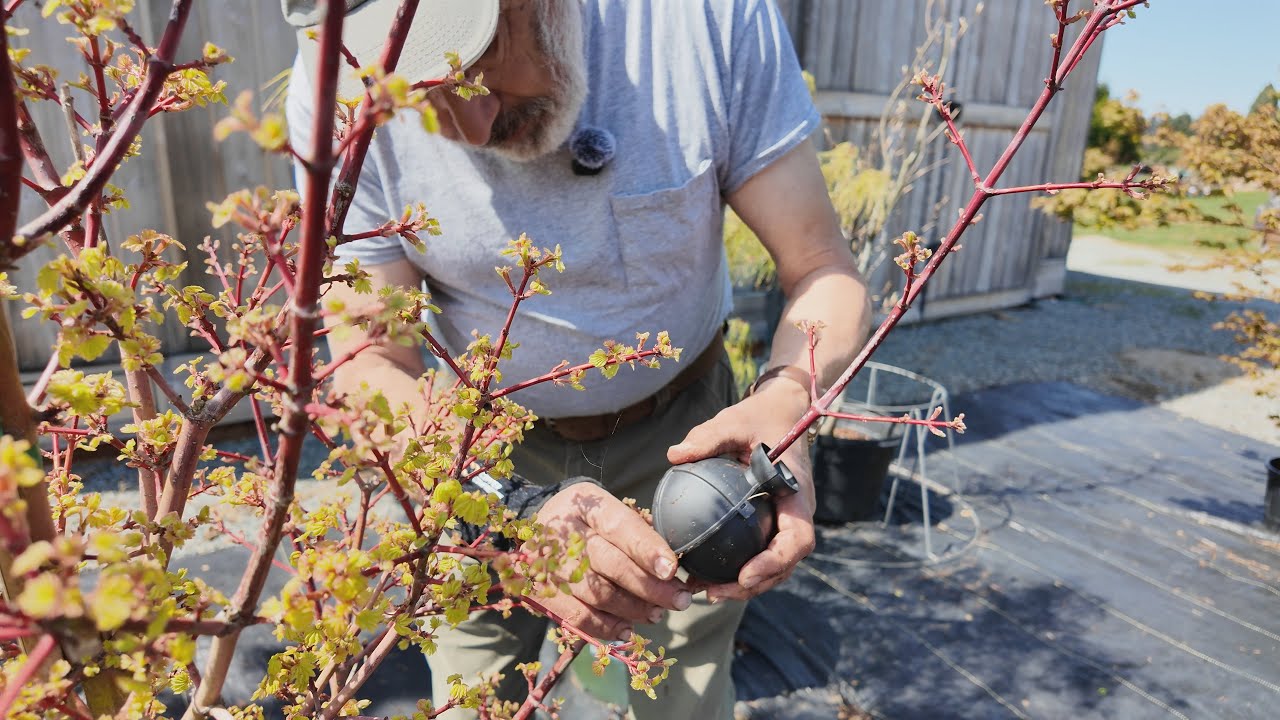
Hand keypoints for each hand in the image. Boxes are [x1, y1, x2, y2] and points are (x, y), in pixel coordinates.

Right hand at [530, 483, 692, 639]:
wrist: (536, 532)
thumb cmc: (586, 523)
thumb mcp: (606, 513)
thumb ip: (636, 535)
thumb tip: (672, 571)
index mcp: (585, 504)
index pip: (620, 526)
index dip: (646, 549)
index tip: (670, 569)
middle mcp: (563, 532)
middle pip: (612, 564)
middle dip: (650, 587)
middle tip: (678, 600)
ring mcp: (548, 564)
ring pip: (598, 594)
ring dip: (633, 609)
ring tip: (656, 614)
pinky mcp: (540, 592)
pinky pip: (578, 617)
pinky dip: (606, 627)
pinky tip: (627, 629)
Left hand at [667, 381, 815, 602]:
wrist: (784, 413)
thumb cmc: (761, 417)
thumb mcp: (736, 420)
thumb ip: (709, 436)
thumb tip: (674, 455)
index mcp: (797, 495)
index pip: (798, 540)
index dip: (774, 563)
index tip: (744, 576)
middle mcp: (797, 515)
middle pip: (784, 564)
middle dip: (754, 586)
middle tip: (713, 593)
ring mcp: (786, 521)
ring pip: (772, 565)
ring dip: (744, 585)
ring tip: (704, 592)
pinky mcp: (771, 523)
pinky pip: (759, 551)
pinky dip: (737, 568)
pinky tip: (702, 573)